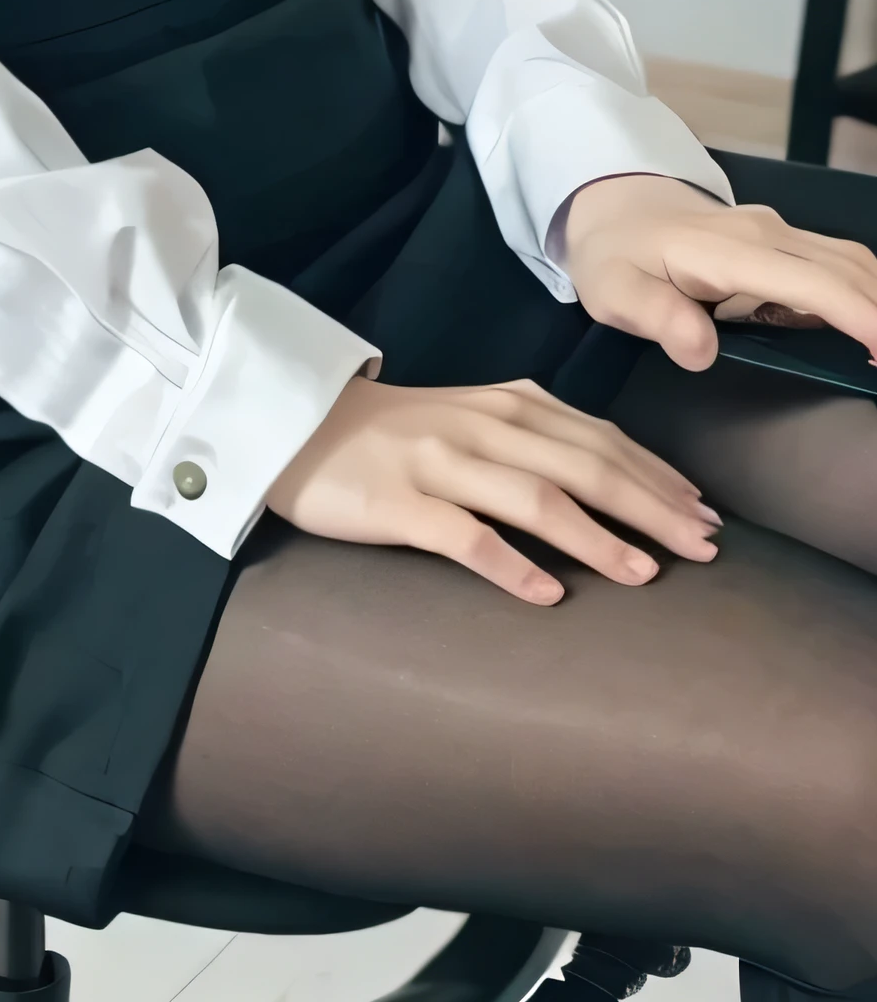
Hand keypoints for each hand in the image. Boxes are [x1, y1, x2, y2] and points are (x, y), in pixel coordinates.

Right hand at [265, 371, 720, 604]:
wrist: (295, 424)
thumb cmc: (395, 434)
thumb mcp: (474, 418)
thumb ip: (537, 438)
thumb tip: (615, 477)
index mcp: (508, 404)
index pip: (601, 439)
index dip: (658, 477)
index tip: (706, 514)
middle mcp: (482, 427)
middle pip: (584, 467)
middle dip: (652, 508)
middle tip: (705, 549)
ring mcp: (439, 464)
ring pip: (535, 499)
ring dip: (598, 538)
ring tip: (645, 575)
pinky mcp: (398, 504)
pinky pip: (464, 537)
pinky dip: (511, 566)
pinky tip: (548, 596)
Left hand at [562, 174, 876, 373]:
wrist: (614, 206)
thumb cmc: (615, 255)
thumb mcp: (613, 291)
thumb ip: (657, 318)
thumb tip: (702, 351)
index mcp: (731, 250)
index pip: (814, 283)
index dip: (860, 316)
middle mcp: (768, 234)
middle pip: (849, 271)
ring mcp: (780, 233)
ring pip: (852, 263)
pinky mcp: (785, 242)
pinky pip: (839, 265)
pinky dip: (866, 295)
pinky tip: (868, 332)